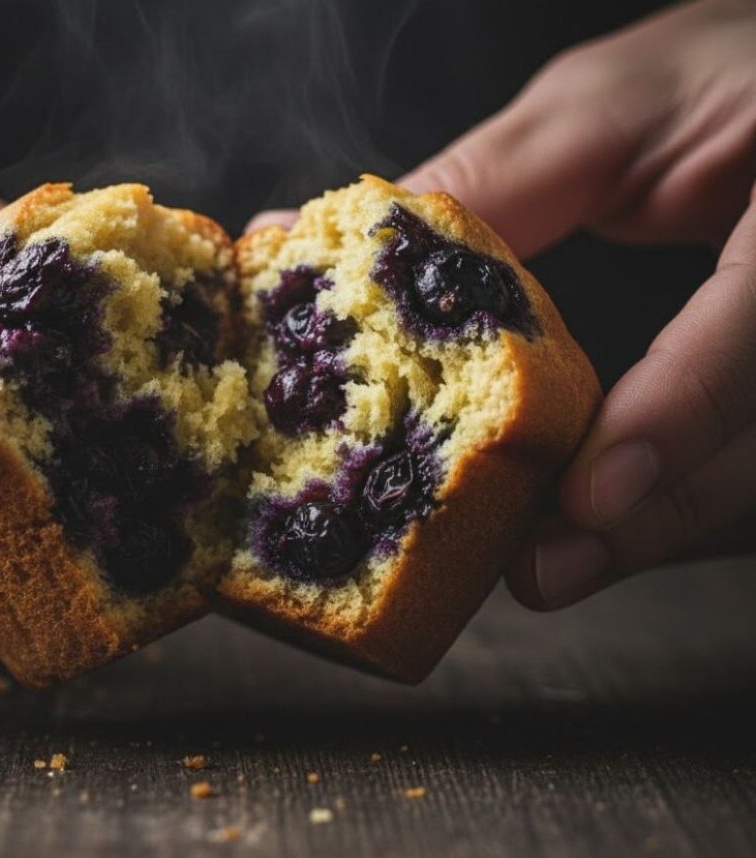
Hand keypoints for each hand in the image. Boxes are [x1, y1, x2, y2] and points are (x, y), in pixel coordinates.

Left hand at [246, 0, 755, 608]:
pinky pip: (742, 478)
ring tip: (547, 565)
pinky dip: (668, 511)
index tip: (588, 498)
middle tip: (541, 571)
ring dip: (656, 532)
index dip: (679, 415)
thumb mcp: (606, 112)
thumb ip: (501, 184)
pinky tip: (596, 528)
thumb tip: (359, 253)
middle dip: (656, 520)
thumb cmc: (707, 85)